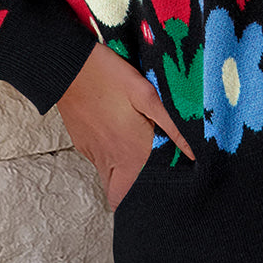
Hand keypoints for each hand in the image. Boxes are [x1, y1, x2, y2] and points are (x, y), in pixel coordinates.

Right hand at [57, 42, 194, 208]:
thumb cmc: (109, 77)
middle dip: (129, 192)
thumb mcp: (147, 95)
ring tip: (134, 153)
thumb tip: (192, 151)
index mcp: (130, 152)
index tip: (158, 187)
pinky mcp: (81, 141)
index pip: (131, 195)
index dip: (145, 195)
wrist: (69, 67)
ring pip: (105, 177)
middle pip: (116, 194)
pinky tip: (117, 134)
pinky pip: (97, 158)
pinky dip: (108, 155)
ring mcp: (92, 151)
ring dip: (119, 175)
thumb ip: (171, 126)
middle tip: (145, 176)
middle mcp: (109, 158)